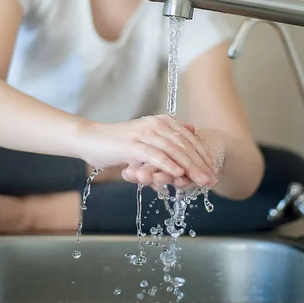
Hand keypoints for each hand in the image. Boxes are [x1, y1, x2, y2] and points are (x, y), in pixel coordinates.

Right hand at [75, 115, 216, 185]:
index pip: (188, 139)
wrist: (90, 139)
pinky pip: (155, 155)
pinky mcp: (133, 144)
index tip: (213, 171)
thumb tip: (191, 129)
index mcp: (162, 122)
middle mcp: (156, 124)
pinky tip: (179, 175)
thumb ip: (167, 134)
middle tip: (212, 180)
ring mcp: (145, 133)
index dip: (203, 156)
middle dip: (201, 164)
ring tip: (201, 181)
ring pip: (174, 151)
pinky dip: (168, 165)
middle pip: (185, 146)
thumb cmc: (116, 142)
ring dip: (190, 167)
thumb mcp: (146, 136)